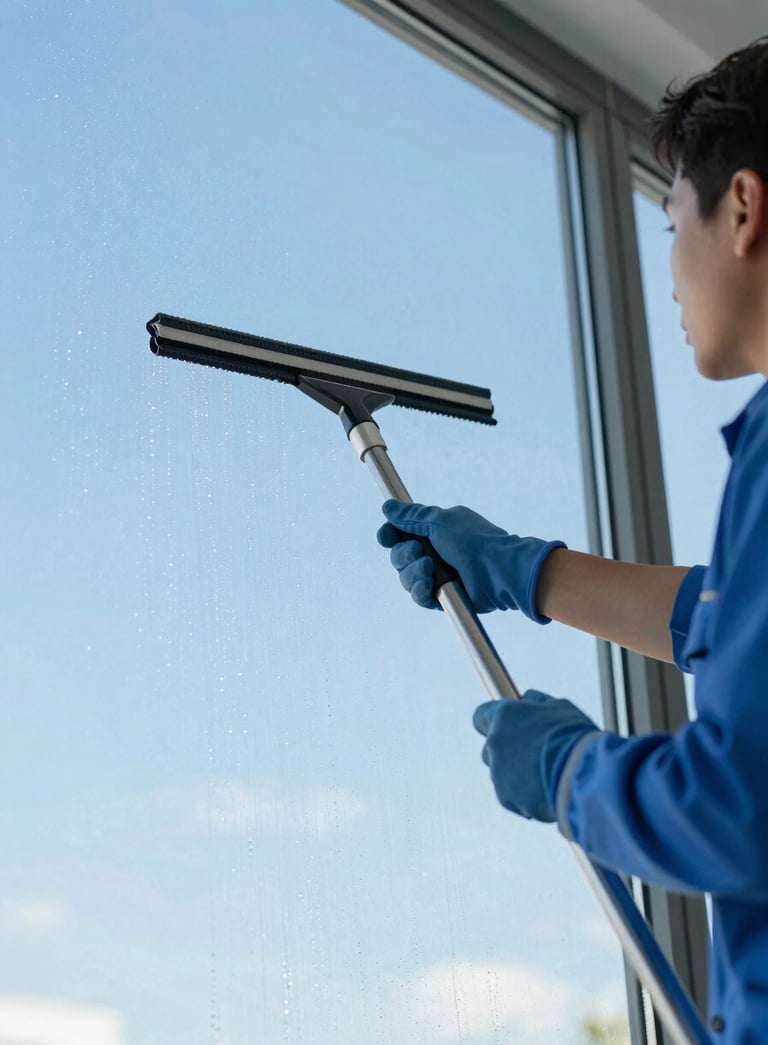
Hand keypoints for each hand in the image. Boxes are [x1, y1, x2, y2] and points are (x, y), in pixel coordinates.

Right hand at [377, 500, 565, 619]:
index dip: (389, 535)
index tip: (386, 536)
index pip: (400, 534)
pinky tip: (428, 585)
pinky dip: (419, 591)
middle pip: (399, 557)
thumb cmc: (473, 540)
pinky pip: (418, 596)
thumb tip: (387, 506)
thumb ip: (411, 516)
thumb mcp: (440, 521)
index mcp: (434, 531)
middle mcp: (434, 552)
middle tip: (420, 552)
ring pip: (406, 577)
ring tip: (430, 570)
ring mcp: (437, 575)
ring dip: (413, 573)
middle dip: (404, 555)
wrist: (497, 569)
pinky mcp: (442, 596)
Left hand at [473, 690, 598, 821]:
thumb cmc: (574, 737)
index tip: (508, 728)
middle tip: (536, 756)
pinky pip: (513, 797)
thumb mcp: (560, 708)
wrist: (582, 775)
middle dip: (508, 753)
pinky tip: (549, 792)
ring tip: (549, 777)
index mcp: (504, 716)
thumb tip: (527, 697)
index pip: (481, 716)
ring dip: (519, 776)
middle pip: (490, 749)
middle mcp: (494, 743)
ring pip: (502, 775)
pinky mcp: (506, 798)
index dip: (493, 722)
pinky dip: (526, 797)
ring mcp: (497, 772)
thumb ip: (538, 701)